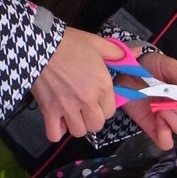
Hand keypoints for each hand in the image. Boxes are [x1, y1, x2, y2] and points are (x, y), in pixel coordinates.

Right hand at [30, 26, 119, 143]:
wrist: (39, 44)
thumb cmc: (69, 43)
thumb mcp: (96, 43)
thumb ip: (118, 52)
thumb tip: (138, 52)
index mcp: (102, 86)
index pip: (110, 111)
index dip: (104, 106)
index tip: (96, 98)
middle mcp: (87, 100)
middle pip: (96, 125)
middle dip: (92, 118)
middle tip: (84, 107)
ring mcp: (67, 107)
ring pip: (79, 132)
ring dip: (76, 125)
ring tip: (71, 114)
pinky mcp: (49, 110)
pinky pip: (55, 134)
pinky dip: (56, 131)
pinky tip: (57, 121)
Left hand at [119, 50, 176, 150]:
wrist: (127, 71)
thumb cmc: (152, 67)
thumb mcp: (170, 67)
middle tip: (168, 97)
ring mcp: (170, 121)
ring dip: (171, 118)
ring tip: (159, 105)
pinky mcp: (154, 129)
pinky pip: (166, 143)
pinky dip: (163, 134)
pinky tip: (157, 121)